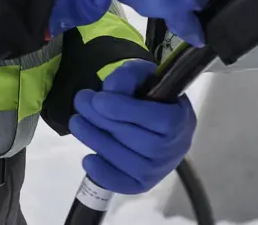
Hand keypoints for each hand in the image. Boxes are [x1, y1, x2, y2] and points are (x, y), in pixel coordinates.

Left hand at [69, 60, 195, 195]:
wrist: (160, 117)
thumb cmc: (152, 94)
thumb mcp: (143, 74)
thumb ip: (129, 76)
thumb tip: (110, 91)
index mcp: (180, 118)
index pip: (155, 117)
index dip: (124, 109)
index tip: (98, 99)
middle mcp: (174, 148)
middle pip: (137, 140)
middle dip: (103, 122)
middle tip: (80, 104)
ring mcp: (160, 169)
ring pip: (128, 162)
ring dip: (97, 142)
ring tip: (77, 123)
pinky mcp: (145, 183)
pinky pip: (125, 184)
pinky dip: (105, 174)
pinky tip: (88, 159)